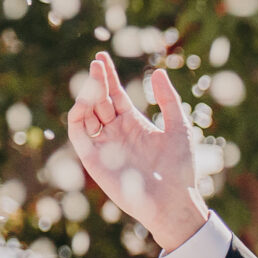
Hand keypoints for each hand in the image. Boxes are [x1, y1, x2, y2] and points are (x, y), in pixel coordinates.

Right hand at [65, 53, 207, 248]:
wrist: (173, 200)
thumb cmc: (180, 168)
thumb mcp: (178, 127)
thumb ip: (168, 100)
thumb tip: (158, 72)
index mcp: (134, 124)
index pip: (115, 94)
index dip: (107, 76)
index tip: (101, 57)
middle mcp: (116, 132)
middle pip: (99, 100)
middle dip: (97, 81)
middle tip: (97, 63)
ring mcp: (103, 145)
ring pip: (86, 113)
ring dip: (87, 95)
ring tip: (95, 79)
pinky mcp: (93, 159)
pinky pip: (78, 133)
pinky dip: (78, 115)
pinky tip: (87, 101)